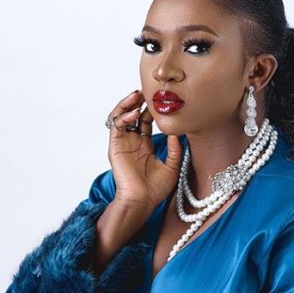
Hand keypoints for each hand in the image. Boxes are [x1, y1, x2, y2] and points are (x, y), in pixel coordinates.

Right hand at [107, 89, 182, 209]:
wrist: (142, 201)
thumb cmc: (155, 189)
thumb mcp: (172, 166)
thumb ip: (175, 149)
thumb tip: (178, 132)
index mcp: (144, 146)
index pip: (145, 121)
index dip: (151, 109)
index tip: (161, 99)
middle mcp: (132, 143)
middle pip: (132, 114)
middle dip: (139, 101)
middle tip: (148, 91)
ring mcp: (123, 144)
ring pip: (121, 116)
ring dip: (127, 104)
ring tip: (137, 95)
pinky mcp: (115, 146)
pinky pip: (116, 126)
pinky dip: (123, 116)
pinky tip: (134, 115)